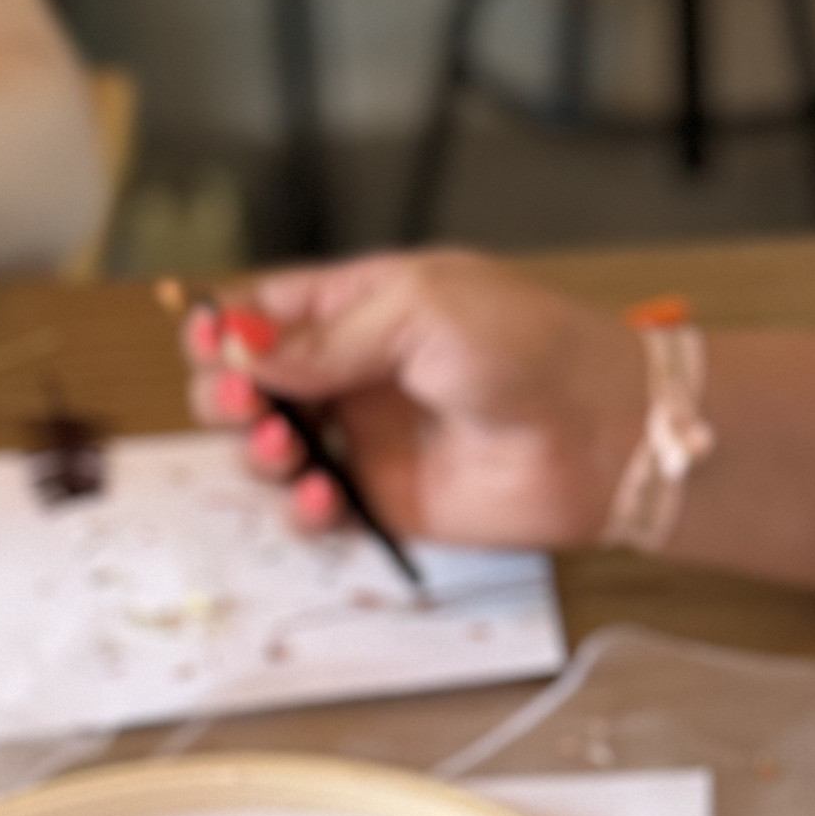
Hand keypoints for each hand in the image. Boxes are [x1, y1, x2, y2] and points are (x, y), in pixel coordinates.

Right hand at [183, 250, 647, 550]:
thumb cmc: (530, 346)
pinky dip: (302, 508)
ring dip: (257, 452)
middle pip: (251, 385)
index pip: (265, 313)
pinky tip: (323, 497)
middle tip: (245, 405)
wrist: (601, 431)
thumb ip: (325, 337)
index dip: (225, 331)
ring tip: (285, 450)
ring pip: (271, 451)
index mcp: (363, 305)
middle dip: (228, 395)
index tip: (213, 346)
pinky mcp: (387, 499)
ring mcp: (369, 437)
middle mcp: (357, 370)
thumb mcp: (419, 310)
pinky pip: (316, 511)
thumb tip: (243, 349)